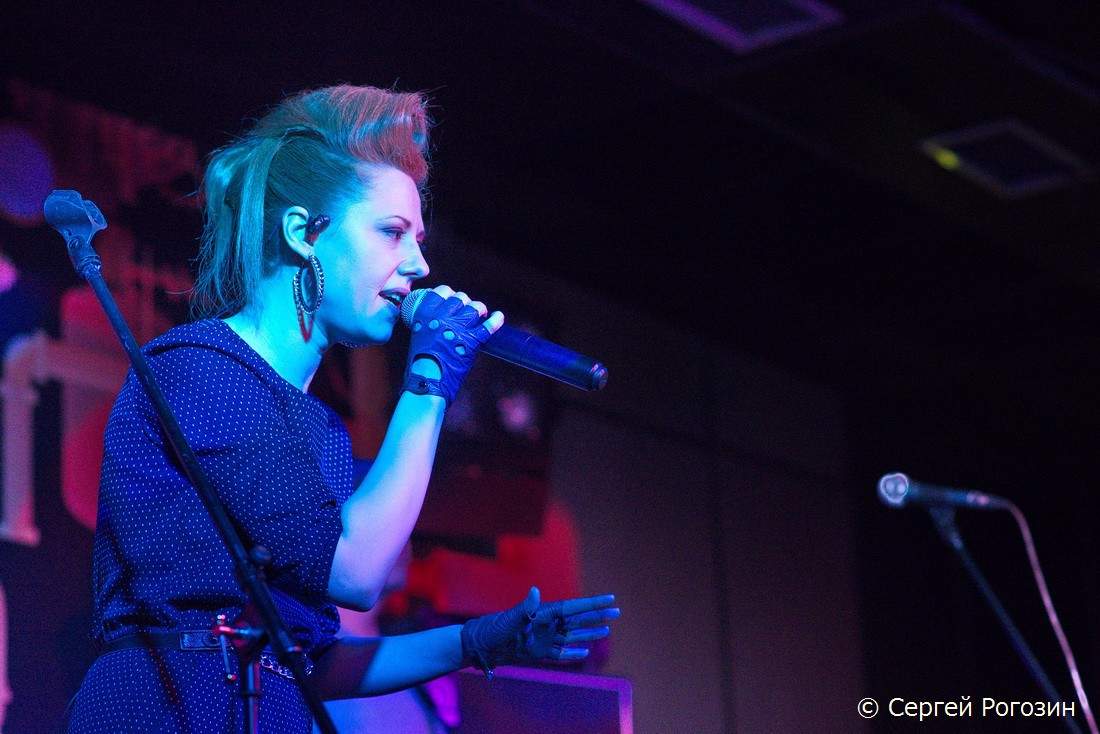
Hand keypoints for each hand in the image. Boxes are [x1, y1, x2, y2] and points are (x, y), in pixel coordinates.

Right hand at [403, 285, 503, 406]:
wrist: (426, 381)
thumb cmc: (418, 364)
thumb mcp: (418, 337)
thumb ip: (427, 326)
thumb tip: (437, 322)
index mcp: (425, 314)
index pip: (441, 291)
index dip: (449, 293)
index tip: (452, 299)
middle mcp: (441, 316)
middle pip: (460, 298)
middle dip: (465, 303)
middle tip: (466, 310)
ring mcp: (457, 327)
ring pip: (475, 308)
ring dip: (478, 310)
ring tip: (480, 314)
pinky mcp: (471, 341)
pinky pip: (488, 326)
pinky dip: (496, 320)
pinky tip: (499, 316)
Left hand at [460, 587, 619, 677]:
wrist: (479, 646)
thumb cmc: (493, 630)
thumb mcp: (510, 619)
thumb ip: (525, 607)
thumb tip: (536, 591)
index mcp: (544, 613)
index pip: (574, 607)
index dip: (593, 603)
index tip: (611, 598)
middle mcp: (547, 624)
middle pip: (578, 619)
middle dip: (597, 615)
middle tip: (618, 611)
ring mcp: (544, 638)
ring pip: (573, 635)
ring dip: (589, 632)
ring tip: (607, 630)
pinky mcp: (538, 652)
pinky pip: (560, 653)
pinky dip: (573, 653)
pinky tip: (585, 652)